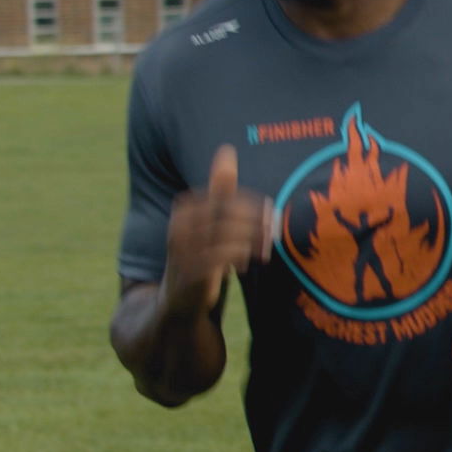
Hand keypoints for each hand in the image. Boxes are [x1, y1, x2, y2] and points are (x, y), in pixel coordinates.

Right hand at [161, 146, 272, 315]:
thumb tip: (227, 150)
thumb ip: (220, 190)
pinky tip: (249, 259)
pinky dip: (239, 254)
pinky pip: (219, 257)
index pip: (223, 197)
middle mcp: (178, 228)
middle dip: (254, 219)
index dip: (250, 202)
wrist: (178, 302)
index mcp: (183, 211)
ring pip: (224, 234)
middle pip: (225, 213)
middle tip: (272, 227)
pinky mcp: (190, 275)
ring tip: (265, 245)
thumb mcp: (209, 221)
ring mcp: (182, 253)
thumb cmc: (200, 254)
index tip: (268, 209)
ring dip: (252, 237)